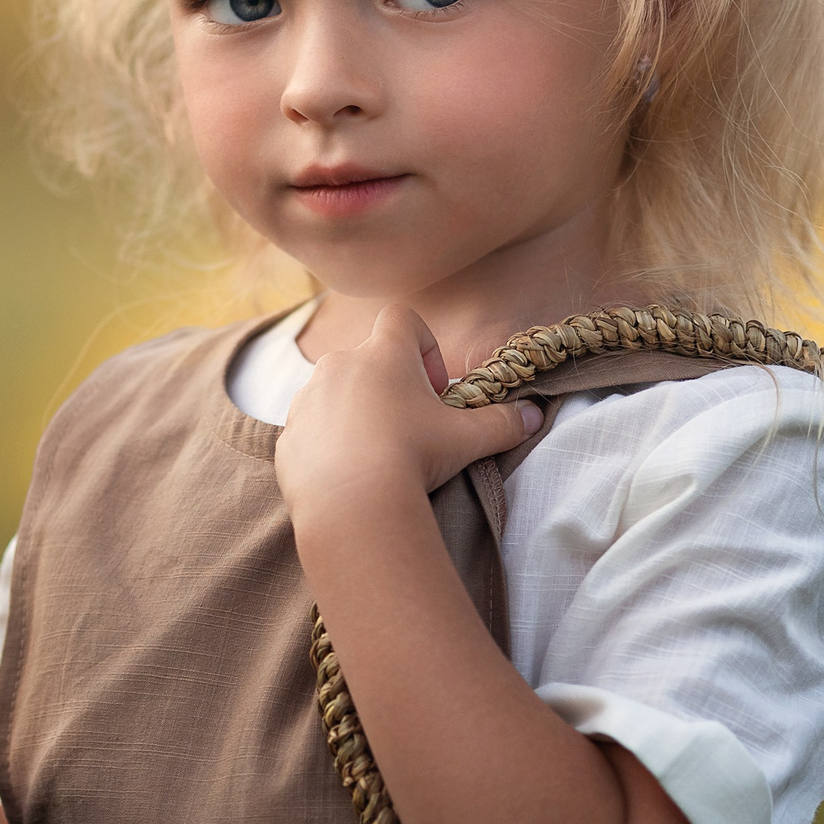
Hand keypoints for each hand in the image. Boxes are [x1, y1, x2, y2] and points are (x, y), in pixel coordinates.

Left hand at [274, 304, 541, 518]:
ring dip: (357, 417)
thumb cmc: (412, 457)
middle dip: (391, 388)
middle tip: (412, 429)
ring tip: (380, 458)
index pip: (402, 319)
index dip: (423, 346)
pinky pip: (311, 431)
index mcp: (382, 354)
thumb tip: (535, 415)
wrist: (351, 504)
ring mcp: (307, 400)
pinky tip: (350, 478)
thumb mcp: (467, 439)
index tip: (434, 388)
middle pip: (368, 360)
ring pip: (335, 396)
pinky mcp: (287, 436)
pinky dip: (329, 447)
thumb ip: (502, 423)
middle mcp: (338, 366)